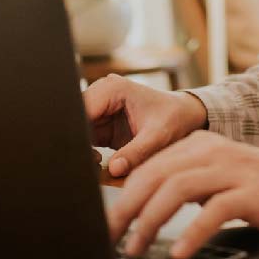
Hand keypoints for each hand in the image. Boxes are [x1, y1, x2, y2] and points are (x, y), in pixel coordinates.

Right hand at [82, 74, 208, 176]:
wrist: (184, 116)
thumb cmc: (174, 118)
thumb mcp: (159, 136)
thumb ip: (136, 152)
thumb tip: (114, 169)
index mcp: (112, 88)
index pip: (81, 109)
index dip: (77, 132)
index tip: (83, 154)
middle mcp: (101, 95)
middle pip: (75, 120)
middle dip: (78, 142)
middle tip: (90, 162)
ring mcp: (99, 109)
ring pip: (77, 132)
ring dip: (82, 149)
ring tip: (97, 163)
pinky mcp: (100, 125)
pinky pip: (84, 140)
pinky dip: (88, 153)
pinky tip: (99, 163)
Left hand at [105, 130, 258, 258]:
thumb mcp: (217, 175)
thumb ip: (185, 183)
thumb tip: (141, 209)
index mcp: (197, 146)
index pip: (147, 167)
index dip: (120, 196)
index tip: (106, 224)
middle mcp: (210, 152)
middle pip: (154, 176)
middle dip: (125, 209)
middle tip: (109, 238)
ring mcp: (231, 171)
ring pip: (176, 189)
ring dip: (149, 222)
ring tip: (136, 248)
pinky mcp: (251, 193)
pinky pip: (214, 212)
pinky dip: (192, 234)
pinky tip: (179, 252)